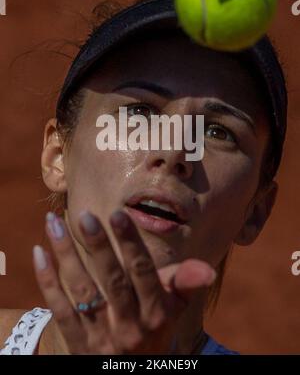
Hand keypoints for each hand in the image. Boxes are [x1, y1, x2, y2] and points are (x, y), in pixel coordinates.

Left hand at [33, 210, 215, 353]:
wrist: (130, 372)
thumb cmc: (152, 330)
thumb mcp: (173, 310)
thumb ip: (185, 284)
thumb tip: (209, 270)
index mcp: (156, 314)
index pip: (143, 274)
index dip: (131, 244)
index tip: (117, 214)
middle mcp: (130, 326)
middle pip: (112, 282)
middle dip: (99, 247)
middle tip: (84, 216)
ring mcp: (101, 337)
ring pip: (82, 292)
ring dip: (66, 256)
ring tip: (53, 222)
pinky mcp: (78, 346)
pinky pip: (60, 312)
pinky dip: (47, 282)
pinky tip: (39, 252)